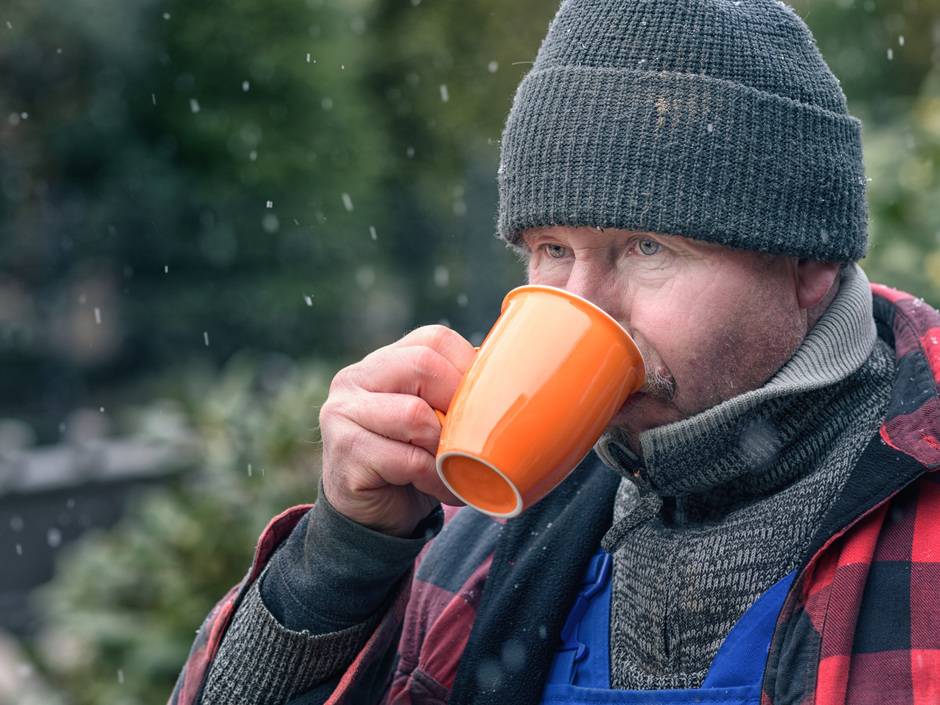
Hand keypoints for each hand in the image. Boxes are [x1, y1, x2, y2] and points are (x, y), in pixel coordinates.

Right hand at [319, 325, 475, 536]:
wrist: (372, 515)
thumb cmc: (412, 461)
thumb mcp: (432, 417)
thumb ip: (453, 392)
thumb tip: (509, 373)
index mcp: (382, 362)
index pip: (434, 339)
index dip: (469, 369)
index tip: (484, 404)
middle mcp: (354, 379)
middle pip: (423, 365)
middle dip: (458, 404)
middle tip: (470, 437)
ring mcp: (341, 413)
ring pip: (415, 415)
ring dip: (447, 449)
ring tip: (456, 469)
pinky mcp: (345, 452)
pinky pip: (408, 460)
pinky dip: (436, 478)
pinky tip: (441, 489)